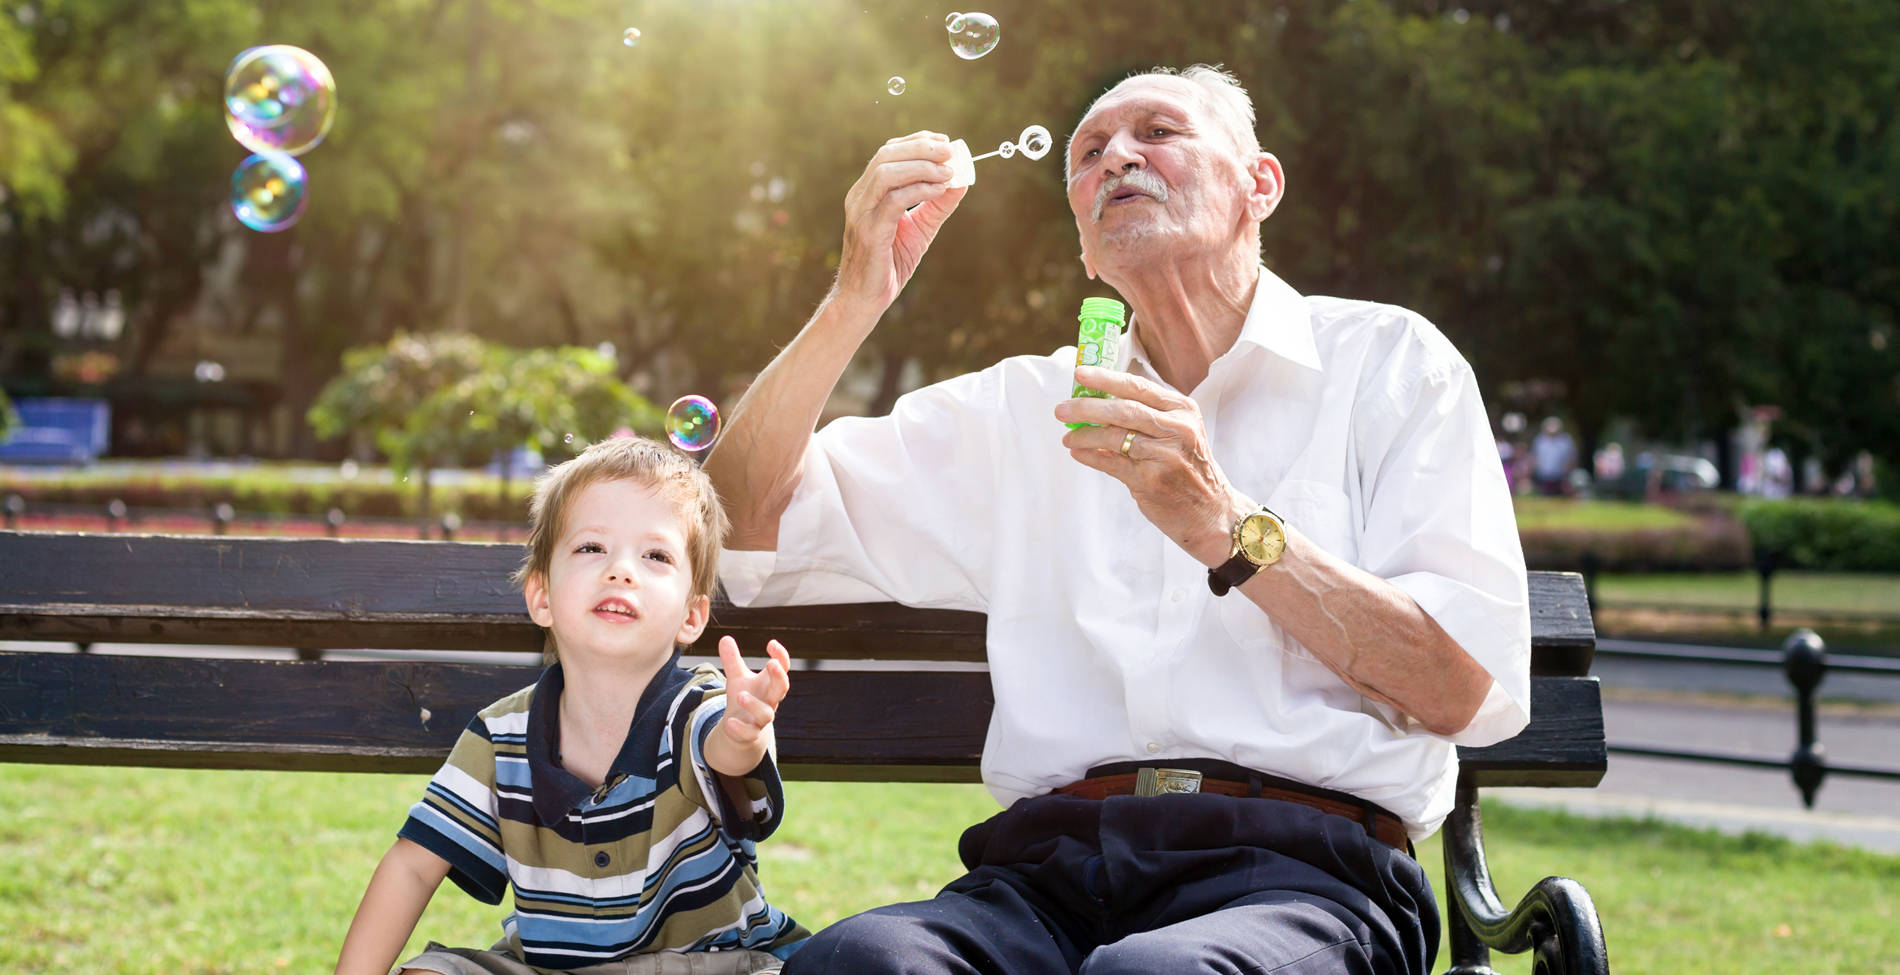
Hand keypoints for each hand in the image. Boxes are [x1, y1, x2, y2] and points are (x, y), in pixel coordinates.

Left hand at [714, 635, 790, 749]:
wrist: (739, 727)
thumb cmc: (744, 696)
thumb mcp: (737, 677)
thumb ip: (732, 660)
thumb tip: (725, 637)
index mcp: (769, 684)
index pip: (782, 669)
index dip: (781, 656)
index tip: (771, 643)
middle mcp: (769, 700)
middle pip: (781, 689)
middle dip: (778, 677)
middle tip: (771, 663)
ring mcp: (761, 718)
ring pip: (766, 714)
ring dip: (754, 704)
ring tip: (741, 695)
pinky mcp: (750, 734)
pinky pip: (749, 733)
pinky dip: (740, 728)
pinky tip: (730, 722)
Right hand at [836, 131, 968, 311]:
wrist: (864, 299)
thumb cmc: (888, 264)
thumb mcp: (919, 230)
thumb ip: (937, 205)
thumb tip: (961, 182)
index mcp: (867, 192)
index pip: (888, 152)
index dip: (917, 141)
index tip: (944, 142)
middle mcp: (859, 197)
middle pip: (886, 155)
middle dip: (921, 148)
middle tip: (950, 153)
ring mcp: (861, 212)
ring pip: (887, 172)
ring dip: (921, 167)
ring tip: (948, 172)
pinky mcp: (869, 231)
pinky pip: (894, 201)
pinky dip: (919, 190)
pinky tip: (939, 190)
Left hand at [1053, 366, 1247, 565]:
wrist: (1211, 511)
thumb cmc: (1188, 468)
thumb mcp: (1180, 432)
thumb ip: (1148, 415)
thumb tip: (1099, 401)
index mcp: (1183, 410)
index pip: (1138, 386)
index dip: (1106, 378)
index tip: (1080, 374)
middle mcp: (1177, 429)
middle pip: (1123, 409)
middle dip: (1087, 407)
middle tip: (1062, 409)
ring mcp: (1165, 455)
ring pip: (1114, 436)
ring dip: (1085, 435)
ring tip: (1068, 436)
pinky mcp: (1151, 481)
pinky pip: (1111, 463)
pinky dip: (1090, 456)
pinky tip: (1078, 452)